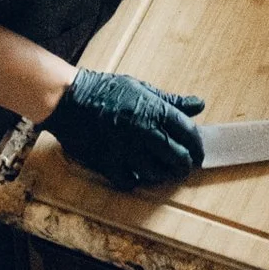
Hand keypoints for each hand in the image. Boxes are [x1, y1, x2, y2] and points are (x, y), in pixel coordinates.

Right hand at [49, 67, 206, 187]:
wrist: (69, 100)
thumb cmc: (106, 91)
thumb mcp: (141, 88)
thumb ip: (171, 101)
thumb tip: (199, 105)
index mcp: (154, 110)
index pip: (188, 133)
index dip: (197, 146)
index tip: (198, 152)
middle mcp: (144, 131)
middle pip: (177, 157)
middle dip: (185, 165)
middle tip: (185, 166)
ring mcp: (126, 149)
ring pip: (157, 173)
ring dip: (164, 175)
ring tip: (164, 172)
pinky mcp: (109, 163)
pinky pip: (130, 181)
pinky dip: (137, 180)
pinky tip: (137, 174)